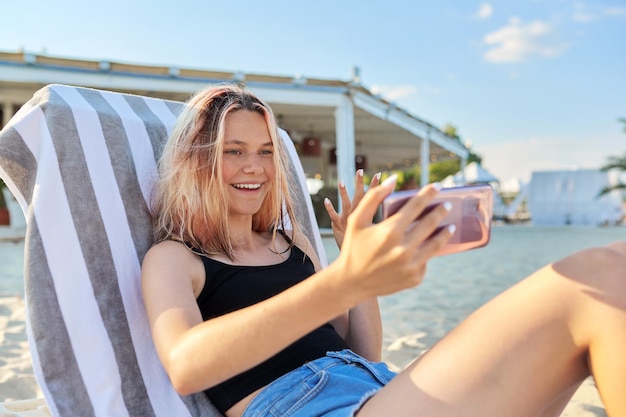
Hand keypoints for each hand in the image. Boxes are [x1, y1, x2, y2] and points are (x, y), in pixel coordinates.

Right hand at [331, 176, 454, 298]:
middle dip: (441, 211)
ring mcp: (411, 265)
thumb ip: (373, 196)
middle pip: (430, 224)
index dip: (428, 194)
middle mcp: (403, 248)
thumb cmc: (354, 247)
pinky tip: (428, 248)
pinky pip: (426, 261)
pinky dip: (427, 253)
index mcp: (390, 231)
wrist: (351, 282)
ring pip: (436, 245)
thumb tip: (393, 180)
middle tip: (448, 205)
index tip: (437, 186)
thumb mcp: (356, 220)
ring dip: (445, 233)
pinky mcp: (414, 278)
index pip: (416, 206)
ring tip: (450, 226)